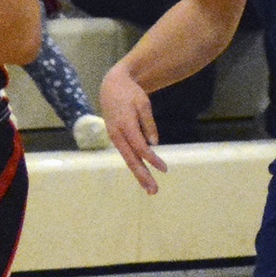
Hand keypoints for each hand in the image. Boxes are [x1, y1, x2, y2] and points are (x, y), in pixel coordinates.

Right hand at [99, 63, 168, 193]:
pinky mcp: (115, 138)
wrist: (111, 86)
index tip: (164, 169)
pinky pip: (126, 154)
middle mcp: (117, 135)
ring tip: (149, 188)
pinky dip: (134, 165)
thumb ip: (149, 124)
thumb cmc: (130, 93)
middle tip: (154, 191)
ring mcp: (114, 137)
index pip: (140, 148)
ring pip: (128, 159)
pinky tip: (143, 175)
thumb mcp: (143, 104)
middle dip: (143, 176)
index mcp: (125, 125)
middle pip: (131, 159)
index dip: (152, 159)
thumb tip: (154, 143)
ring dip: (139, 174)